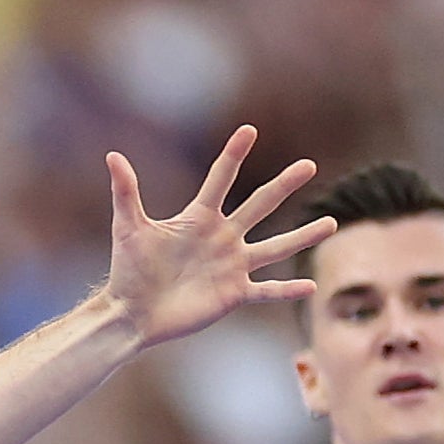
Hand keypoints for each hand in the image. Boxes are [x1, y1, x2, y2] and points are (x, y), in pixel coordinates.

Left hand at [102, 128, 333, 348]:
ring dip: (303, 236)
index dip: (232, 156)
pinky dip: (287, 290)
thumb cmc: (127, 271)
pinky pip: (267, 291)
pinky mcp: (234, 294)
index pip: (220, 180)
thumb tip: (112, 156)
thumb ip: (126, 192)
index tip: (249, 130)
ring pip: (275, 248)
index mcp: (199, 219)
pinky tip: (311, 287)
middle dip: (282, 186)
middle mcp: (222, 238)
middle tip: (307, 166)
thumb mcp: (128, 228)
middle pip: (259, 206)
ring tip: (331, 224)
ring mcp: (232, 266)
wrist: (131, 313)